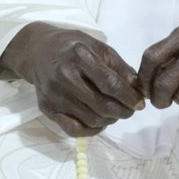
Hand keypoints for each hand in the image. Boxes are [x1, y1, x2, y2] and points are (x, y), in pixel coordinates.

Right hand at [0, 21, 142, 137]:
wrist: (38, 51)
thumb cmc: (72, 48)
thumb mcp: (98, 48)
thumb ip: (119, 68)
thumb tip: (138, 90)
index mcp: (80, 57)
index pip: (110, 84)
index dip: (129, 97)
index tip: (140, 103)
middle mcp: (65, 77)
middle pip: (102, 105)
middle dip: (123, 111)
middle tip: (130, 110)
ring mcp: (54, 95)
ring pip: (91, 119)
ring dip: (109, 120)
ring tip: (114, 112)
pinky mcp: (47, 108)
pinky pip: (73, 130)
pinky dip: (91, 131)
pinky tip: (98, 122)